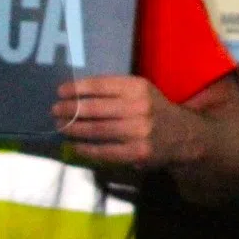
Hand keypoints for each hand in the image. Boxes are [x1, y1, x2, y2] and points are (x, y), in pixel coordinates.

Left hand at [54, 75, 181, 169]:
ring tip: (60, 126)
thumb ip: (115, 90)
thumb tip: (76, 93)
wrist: (184, 136)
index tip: (60, 92)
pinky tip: (75, 145)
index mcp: (138, 87)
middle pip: (95, 108)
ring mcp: (138, 132)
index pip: (101, 85)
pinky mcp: (137, 153)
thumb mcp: (141, 91)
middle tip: (54, 110)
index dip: (77, 89)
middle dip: (71, 109)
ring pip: (97, 130)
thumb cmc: (154, 109)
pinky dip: (87, 149)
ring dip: (74, 128)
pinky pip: (105, 151)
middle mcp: (138, 107)